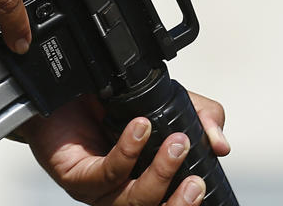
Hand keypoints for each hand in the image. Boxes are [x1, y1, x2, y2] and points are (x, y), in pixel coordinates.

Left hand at [24, 91, 230, 204]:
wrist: (61, 87)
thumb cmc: (107, 102)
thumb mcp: (165, 101)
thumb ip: (199, 115)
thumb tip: (221, 145)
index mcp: (146, 181)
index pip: (172, 201)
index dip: (190, 200)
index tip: (206, 180)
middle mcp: (124, 191)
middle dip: (179, 200)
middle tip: (196, 177)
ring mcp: (99, 189)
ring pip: (133, 200)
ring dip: (159, 174)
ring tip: (176, 142)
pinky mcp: (76, 178)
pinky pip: (105, 175)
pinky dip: (127, 153)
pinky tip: (139, 129)